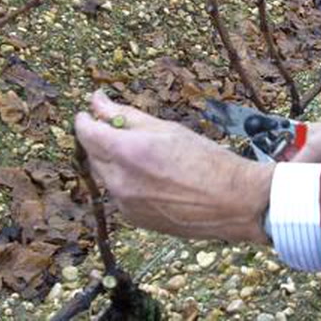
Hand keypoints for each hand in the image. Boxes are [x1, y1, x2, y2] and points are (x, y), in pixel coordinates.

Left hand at [75, 92, 274, 243]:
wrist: (233, 202)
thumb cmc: (207, 160)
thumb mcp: (167, 129)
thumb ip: (126, 115)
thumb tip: (97, 101)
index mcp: (127, 152)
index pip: (86, 133)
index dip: (86, 120)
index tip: (91, 113)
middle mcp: (120, 181)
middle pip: (94, 155)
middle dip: (103, 140)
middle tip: (125, 132)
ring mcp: (125, 204)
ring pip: (107, 176)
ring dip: (116, 163)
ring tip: (150, 160)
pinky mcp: (134, 219)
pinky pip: (120, 195)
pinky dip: (128, 184)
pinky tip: (156, 181)